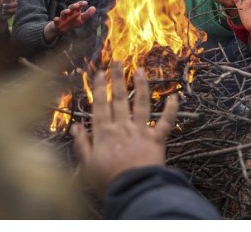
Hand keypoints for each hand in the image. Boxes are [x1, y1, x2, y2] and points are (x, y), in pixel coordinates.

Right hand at [71, 63, 178, 195]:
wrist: (133, 188)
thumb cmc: (108, 180)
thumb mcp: (87, 165)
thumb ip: (82, 144)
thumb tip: (75, 126)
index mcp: (104, 132)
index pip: (100, 105)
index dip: (99, 87)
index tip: (99, 72)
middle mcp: (122, 127)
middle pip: (119, 98)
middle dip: (117, 78)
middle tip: (117, 61)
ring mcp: (141, 131)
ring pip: (142, 103)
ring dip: (141, 85)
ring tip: (141, 70)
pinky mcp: (157, 138)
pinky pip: (166, 121)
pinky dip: (172, 109)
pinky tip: (175, 96)